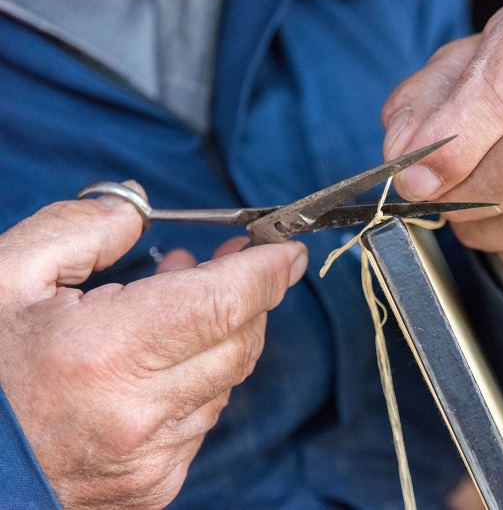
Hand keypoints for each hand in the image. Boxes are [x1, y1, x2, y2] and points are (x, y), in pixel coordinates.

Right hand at [0, 189, 306, 507]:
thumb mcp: (4, 276)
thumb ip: (81, 231)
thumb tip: (141, 210)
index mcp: (105, 354)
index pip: (224, 303)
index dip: (267, 270)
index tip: (286, 248)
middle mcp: (139, 415)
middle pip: (239, 342)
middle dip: (250, 296)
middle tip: (235, 260)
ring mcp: (150, 460)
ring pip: (226, 382)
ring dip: (221, 336)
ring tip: (182, 301)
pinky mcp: (151, 487)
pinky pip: (203, 420)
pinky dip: (199, 382)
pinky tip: (165, 358)